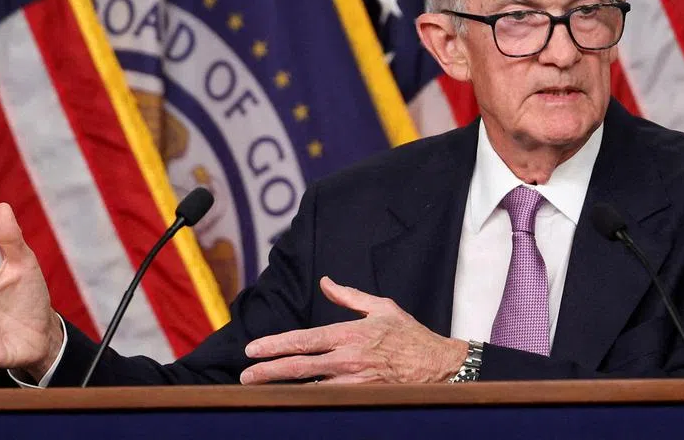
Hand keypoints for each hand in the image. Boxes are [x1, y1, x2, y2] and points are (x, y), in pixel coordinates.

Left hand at [240, 277, 467, 384]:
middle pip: (299, 369)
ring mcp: (353, 383)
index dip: (274, 345)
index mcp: (349, 335)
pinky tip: (290, 401)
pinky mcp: (361, 398)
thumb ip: (349, 296)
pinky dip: (307, 400)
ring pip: (309, 389)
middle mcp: (347, 360)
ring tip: (259, 390)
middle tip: (246, 376)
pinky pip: (327, 401)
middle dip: (268, 372)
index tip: (252, 350)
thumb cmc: (410, 336)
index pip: (303, 341)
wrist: (437, 367)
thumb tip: (326, 283)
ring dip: (282, 389)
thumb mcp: (382, 307)